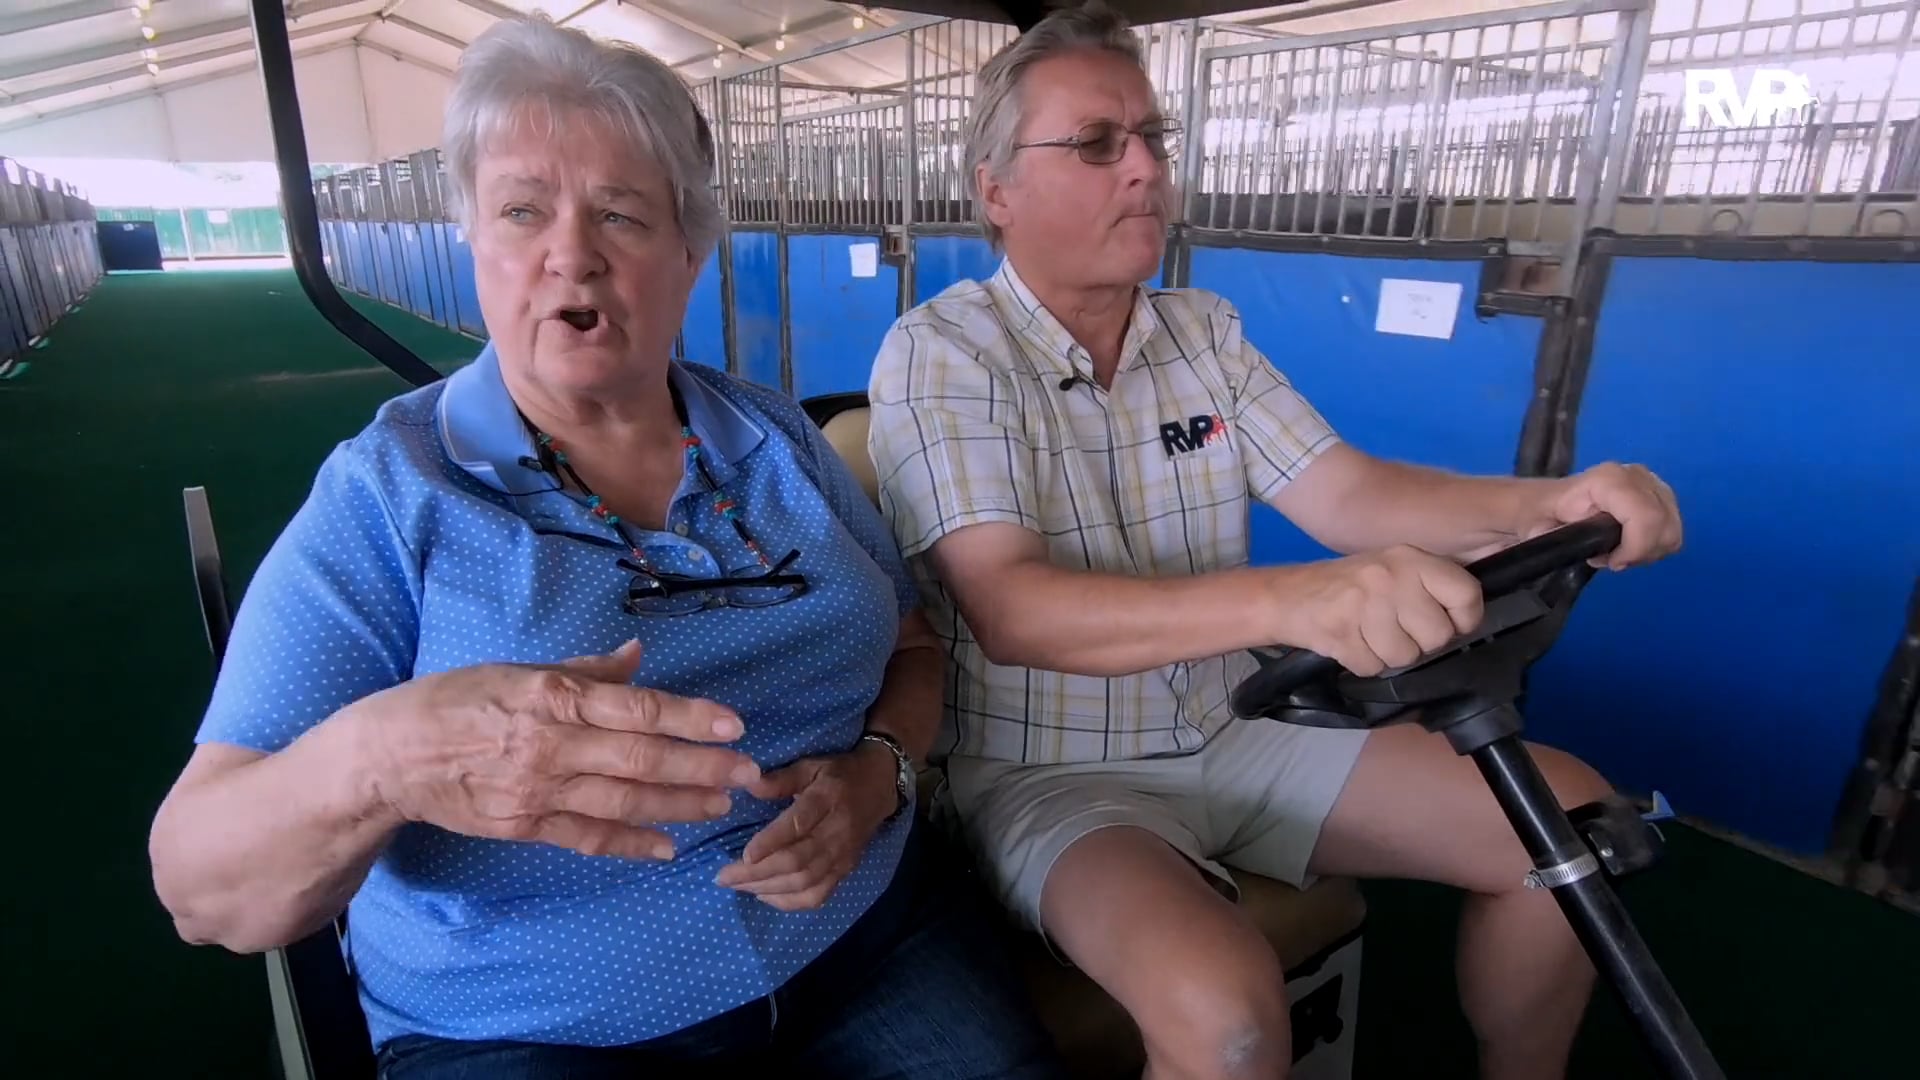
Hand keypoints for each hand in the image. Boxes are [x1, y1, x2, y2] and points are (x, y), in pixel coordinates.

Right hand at [356, 640, 757, 860]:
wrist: (387, 757)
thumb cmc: (455, 701)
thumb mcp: (518, 670)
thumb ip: (584, 672)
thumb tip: (639, 656)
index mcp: (553, 697)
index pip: (637, 708)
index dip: (692, 717)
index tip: (735, 724)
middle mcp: (551, 745)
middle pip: (641, 760)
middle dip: (702, 767)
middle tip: (749, 773)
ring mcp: (537, 791)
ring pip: (623, 802)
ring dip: (678, 805)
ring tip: (720, 804)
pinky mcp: (523, 827)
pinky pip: (587, 837)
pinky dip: (630, 842)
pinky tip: (667, 845)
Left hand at [714, 743, 896, 910]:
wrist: (880, 786)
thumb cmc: (838, 774)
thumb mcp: (811, 765)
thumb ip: (781, 779)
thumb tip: (749, 787)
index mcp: (827, 799)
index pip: (798, 826)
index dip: (771, 843)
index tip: (744, 855)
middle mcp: (837, 831)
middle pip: (797, 861)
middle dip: (758, 873)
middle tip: (724, 877)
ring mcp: (843, 856)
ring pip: (805, 882)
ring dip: (768, 889)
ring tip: (737, 886)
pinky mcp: (845, 871)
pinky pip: (817, 896)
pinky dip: (789, 902)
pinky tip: (765, 896)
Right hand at [1272, 545, 1485, 676]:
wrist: (1287, 596)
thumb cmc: (1349, 586)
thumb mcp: (1393, 570)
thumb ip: (1429, 589)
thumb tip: (1465, 624)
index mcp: (1411, 558)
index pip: (1466, 594)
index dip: (1464, 620)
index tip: (1449, 625)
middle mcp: (1391, 576)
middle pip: (1437, 636)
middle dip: (1419, 644)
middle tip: (1395, 630)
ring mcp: (1364, 603)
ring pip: (1405, 657)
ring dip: (1388, 656)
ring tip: (1369, 636)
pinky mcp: (1340, 631)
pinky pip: (1372, 667)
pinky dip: (1363, 664)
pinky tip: (1350, 643)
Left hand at [1530, 462, 1681, 570]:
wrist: (1546, 502)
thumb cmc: (1540, 514)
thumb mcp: (1538, 527)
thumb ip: (1553, 538)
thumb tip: (1579, 547)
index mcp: (1609, 480)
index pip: (1647, 518)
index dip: (1636, 549)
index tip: (1612, 563)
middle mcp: (1636, 475)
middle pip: (1665, 527)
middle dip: (1640, 553)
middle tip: (1611, 559)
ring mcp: (1651, 483)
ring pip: (1671, 531)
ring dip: (1647, 551)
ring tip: (1616, 552)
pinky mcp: (1659, 494)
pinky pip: (1672, 529)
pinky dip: (1654, 545)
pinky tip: (1628, 545)